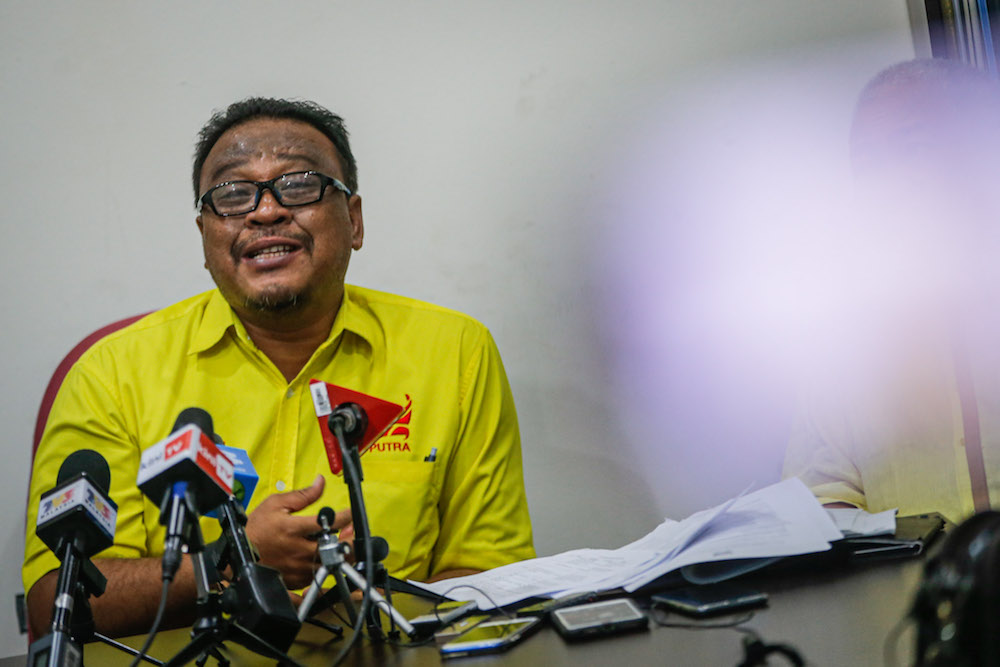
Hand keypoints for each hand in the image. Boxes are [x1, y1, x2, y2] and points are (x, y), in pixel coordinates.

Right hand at [245, 474, 350, 588]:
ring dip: (339, 554)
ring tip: (341, 544)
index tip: (350, 513)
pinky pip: (318, 577)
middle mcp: (299, 550)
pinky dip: (326, 567)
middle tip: (350, 532)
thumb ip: (302, 495)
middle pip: (335, 547)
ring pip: (330, 564)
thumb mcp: (275, 504)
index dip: (346, 516)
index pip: (329, 521)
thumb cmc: (256, 530)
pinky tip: (326, 558)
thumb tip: (321, 482)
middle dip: (349, 539)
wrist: (238, 556)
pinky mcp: (296, 581)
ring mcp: (298, 568)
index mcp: (294, 529)